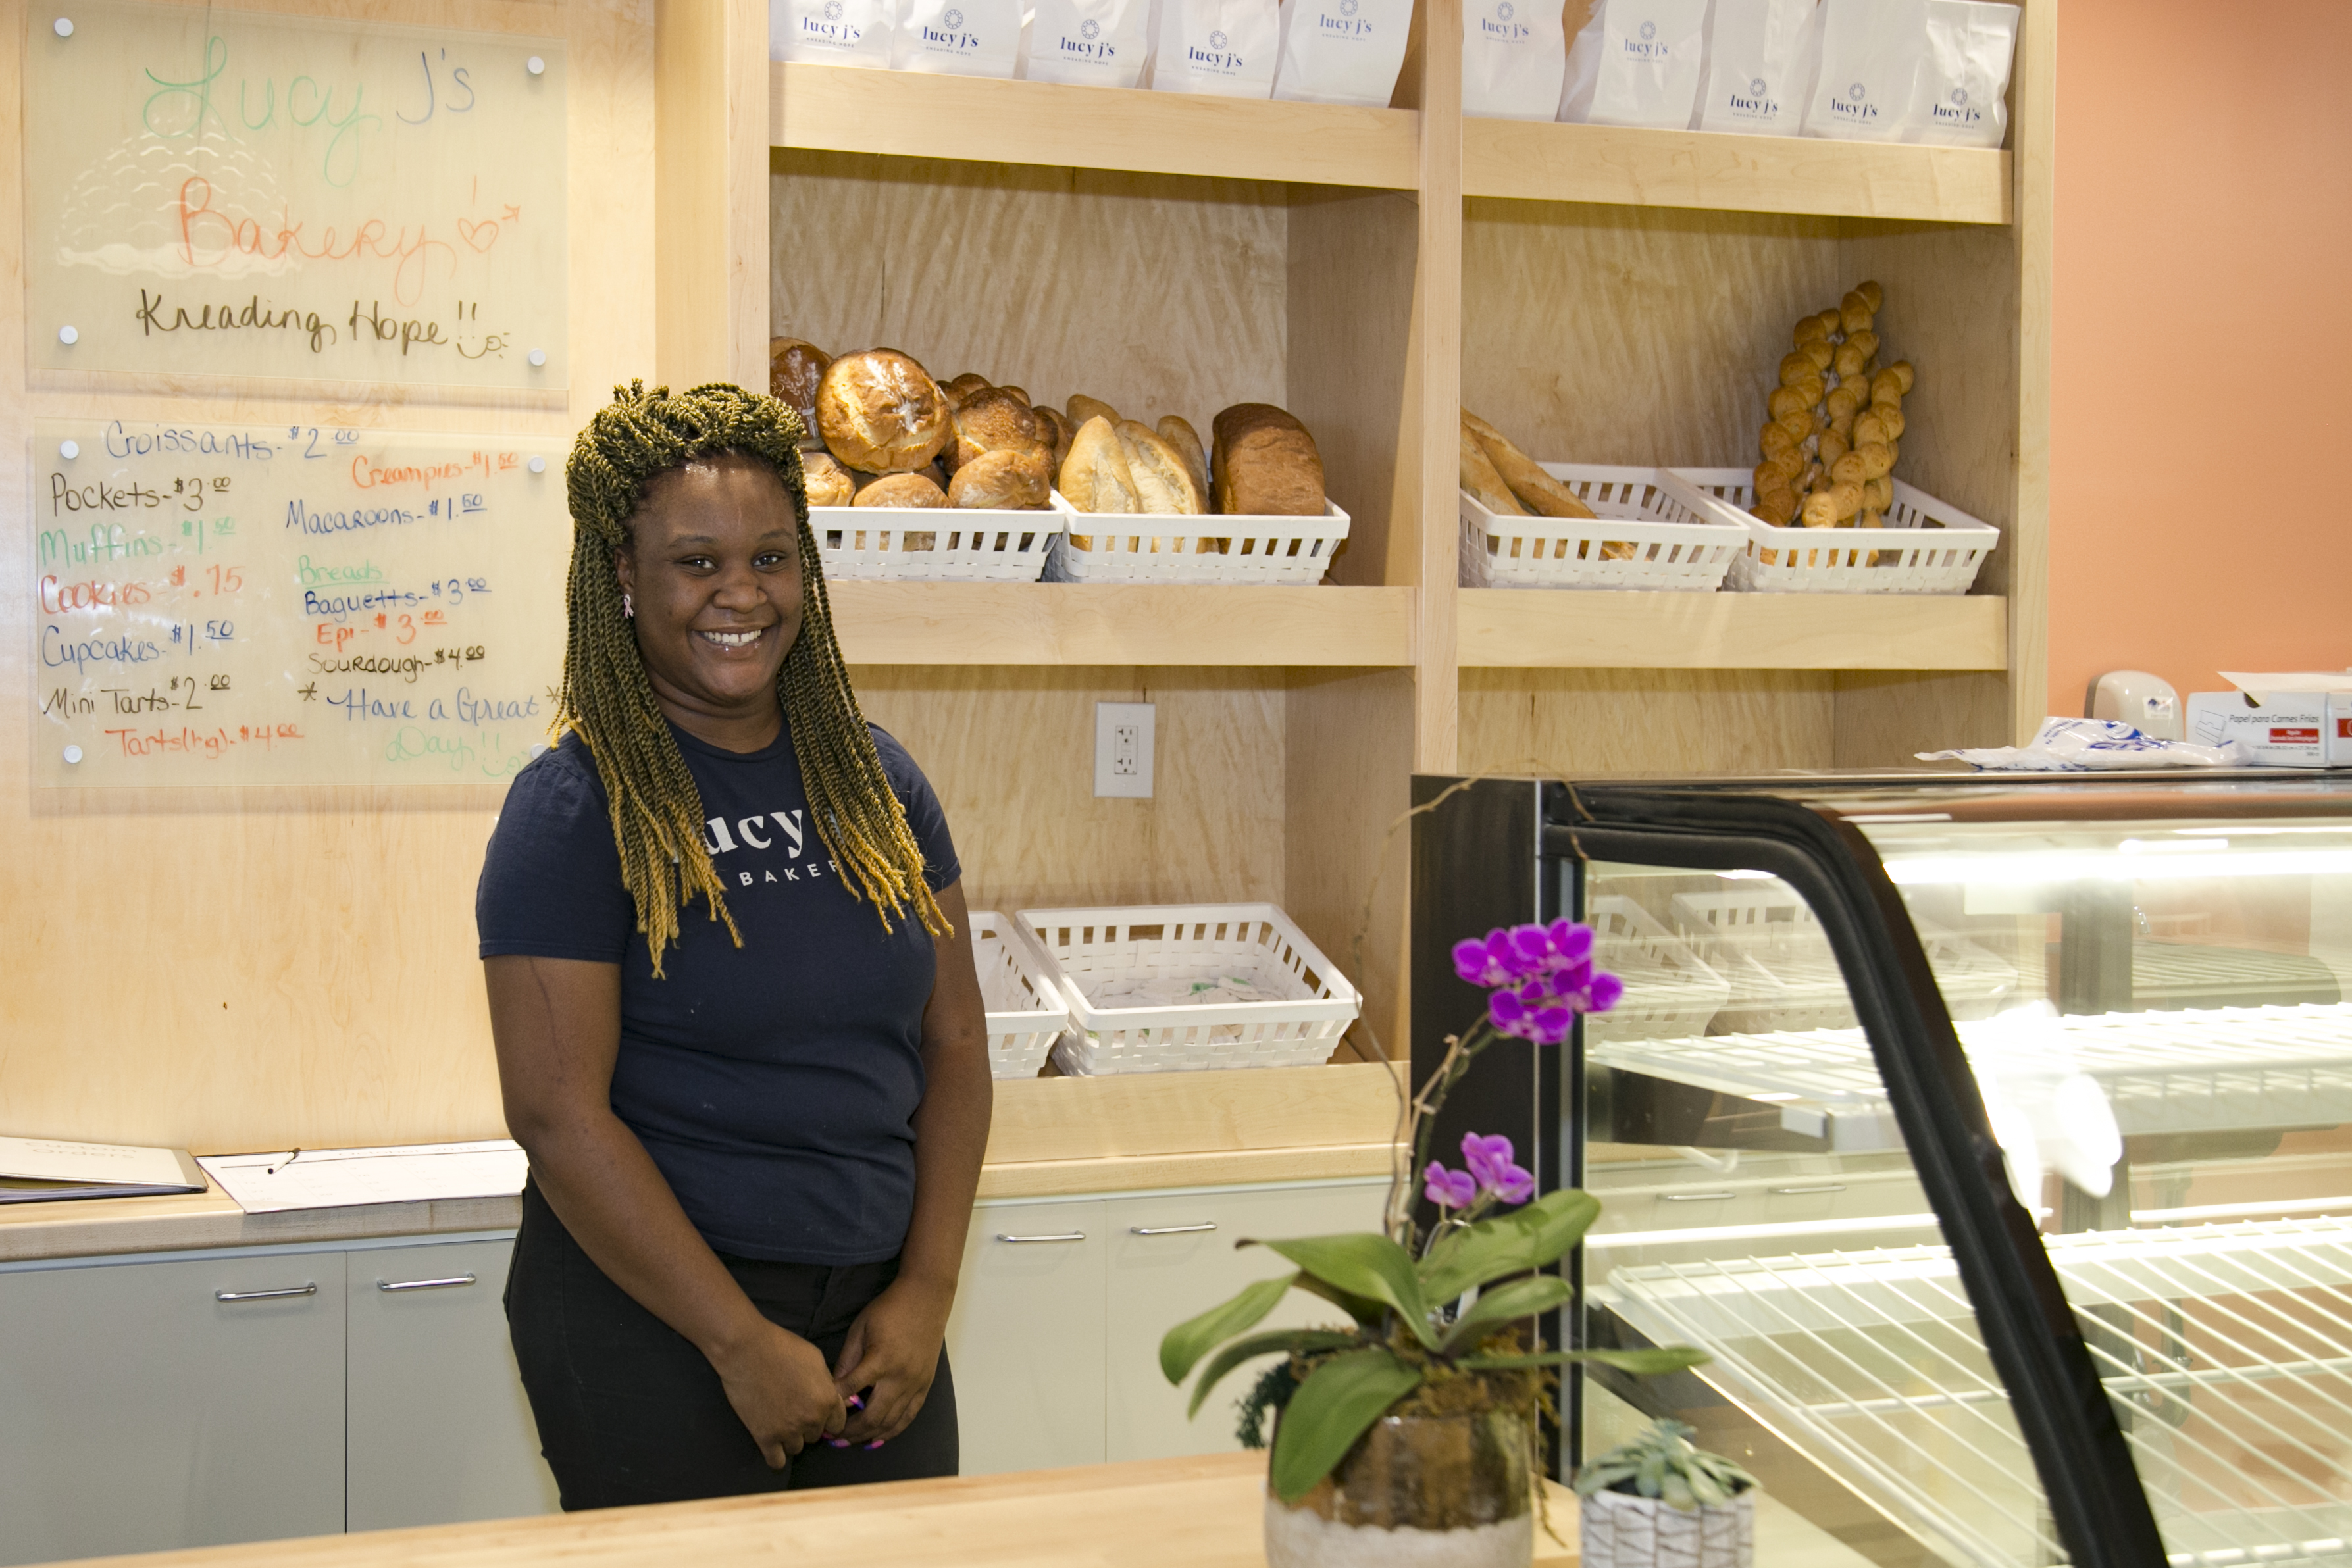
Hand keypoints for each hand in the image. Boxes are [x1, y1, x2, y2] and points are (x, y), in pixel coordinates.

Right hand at [708, 1317, 847, 1467]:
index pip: (837, 1424)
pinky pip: (776, 1462)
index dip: (827, 1418)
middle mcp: (812, 1419)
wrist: (747, 1351)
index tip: (816, 1414)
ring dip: (791, 1438)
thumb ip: (826, 1383)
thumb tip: (830, 1397)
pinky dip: (776, 1456)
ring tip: (779, 1422)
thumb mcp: (816, 1359)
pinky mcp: (765, 1438)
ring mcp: (788, 1431)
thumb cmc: (782, 1347)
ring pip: (797, 1448)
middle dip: (807, 1425)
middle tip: (792, 1411)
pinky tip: (772, 1444)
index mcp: (827, 1399)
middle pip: (815, 1435)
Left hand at [833, 1275, 955, 1443]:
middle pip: (871, 1417)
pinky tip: (877, 1439)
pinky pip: (909, 1416)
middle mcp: (900, 1377)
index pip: (851, 1391)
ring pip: (890, 1422)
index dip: (833, 1405)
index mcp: (880, 1360)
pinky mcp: (925, 1385)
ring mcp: (915, 1384)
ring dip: (868, 1436)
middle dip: (849, 1431)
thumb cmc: (889, 1309)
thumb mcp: (861, 1328)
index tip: (819, 1412)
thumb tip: (834, 1387)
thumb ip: (848, 1359)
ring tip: (849, 1442)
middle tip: (831, 1437)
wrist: (926, 1297)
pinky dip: (892, 1431)